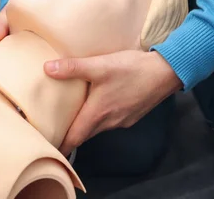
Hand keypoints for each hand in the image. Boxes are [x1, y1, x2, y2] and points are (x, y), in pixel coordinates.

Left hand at [44, 50, 182, 155]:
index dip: (61, 145)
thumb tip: (47, 68)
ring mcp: (122, 120)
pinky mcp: (132, 114)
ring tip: (72, 116)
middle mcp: (109, 122)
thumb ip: (73, 67)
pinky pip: (110, 121)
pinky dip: (100, 117)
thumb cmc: (132, 69)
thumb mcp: (100, 65)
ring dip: (85, 124)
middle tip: (55, 131)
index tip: (48, 148)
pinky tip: (97, 104)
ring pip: (98, 127)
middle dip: (70, 135)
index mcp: (98, 114)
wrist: (166, 72)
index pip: (74, 138)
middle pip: (85, 134)